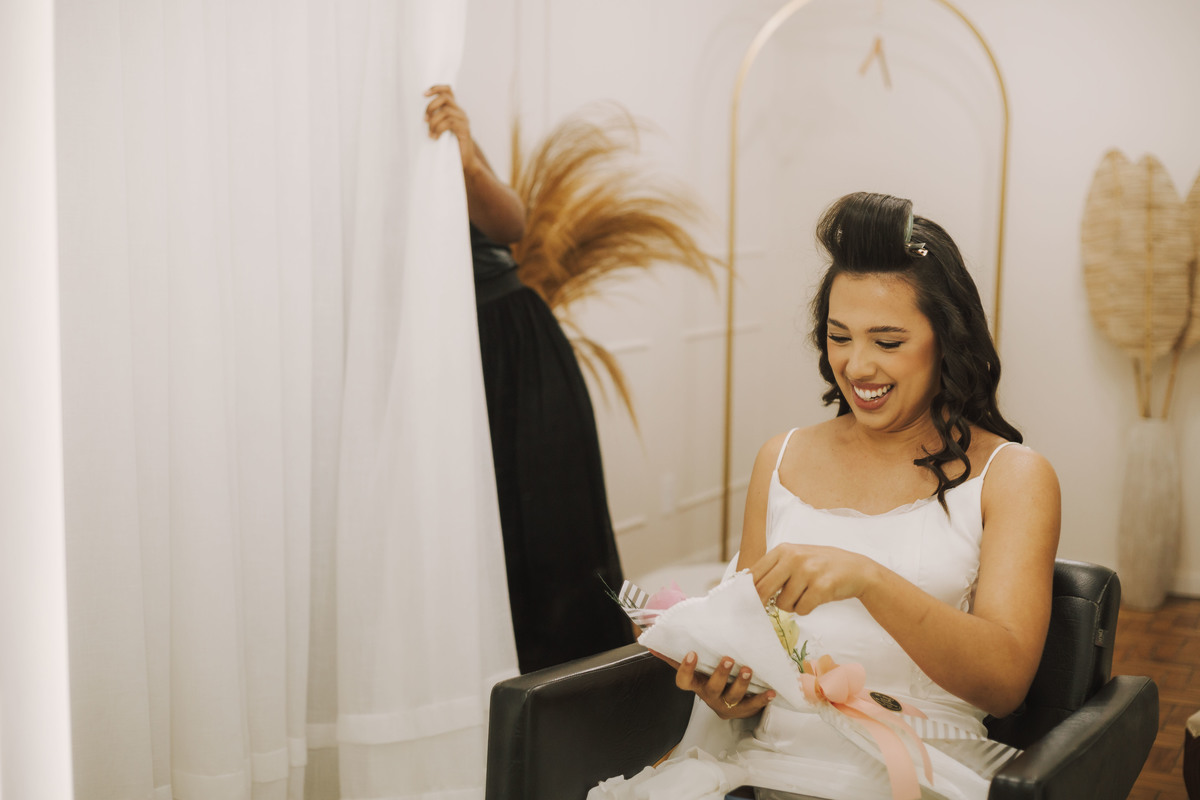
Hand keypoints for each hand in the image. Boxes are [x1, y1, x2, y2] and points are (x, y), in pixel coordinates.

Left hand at [423, 84, 480, 172]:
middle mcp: (460, 112)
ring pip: (445, 111)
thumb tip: (421, 115)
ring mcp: (464, 120)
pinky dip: (438, 129)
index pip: (448, 90)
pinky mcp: (464, 129)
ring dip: (433, 122)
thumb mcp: (440, 129)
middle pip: (445, 98)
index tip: (424, 94)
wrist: (464, 161)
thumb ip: (435, 119)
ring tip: (430, 133)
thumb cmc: (449, 146)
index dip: (436, 88)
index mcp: (454, 109)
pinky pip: (449, 122)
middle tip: (424, 120)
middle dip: (430, 106)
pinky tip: (434, 137)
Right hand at [651, 650, 774, 719]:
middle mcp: (709, 696)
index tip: (691, 653)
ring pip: (733, 697)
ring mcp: (726, 704)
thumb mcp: (694, 668)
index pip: (684, 681)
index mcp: (696, 684)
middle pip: (711, 689)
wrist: (728, 703)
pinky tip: (771, 691)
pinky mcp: (743, 709)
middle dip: (720, 675)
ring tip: (749, 669)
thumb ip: (674, 656)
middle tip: (729, 659)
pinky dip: (762, 700)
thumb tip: (651, 642)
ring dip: (741, 684)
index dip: (686, 669)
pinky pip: (753, 706)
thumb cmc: (708, 678)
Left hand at [750, 544, 877, 614]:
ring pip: (783, 603)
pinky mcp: (822, 587)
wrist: (857, 569)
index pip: (755, 573)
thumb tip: (747, 588)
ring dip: (792, 606)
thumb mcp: (796, 558)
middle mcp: (794, 557)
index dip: (748, 591)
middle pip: (764, 589)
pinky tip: (815, 599)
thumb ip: (774, 569)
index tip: (746, 601)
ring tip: (804, 595)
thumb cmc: (821, 566)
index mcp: (783, 549)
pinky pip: (802, 609)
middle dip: (763, 603)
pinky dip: (806, 609)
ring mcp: (808, 571)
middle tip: (767, 608)